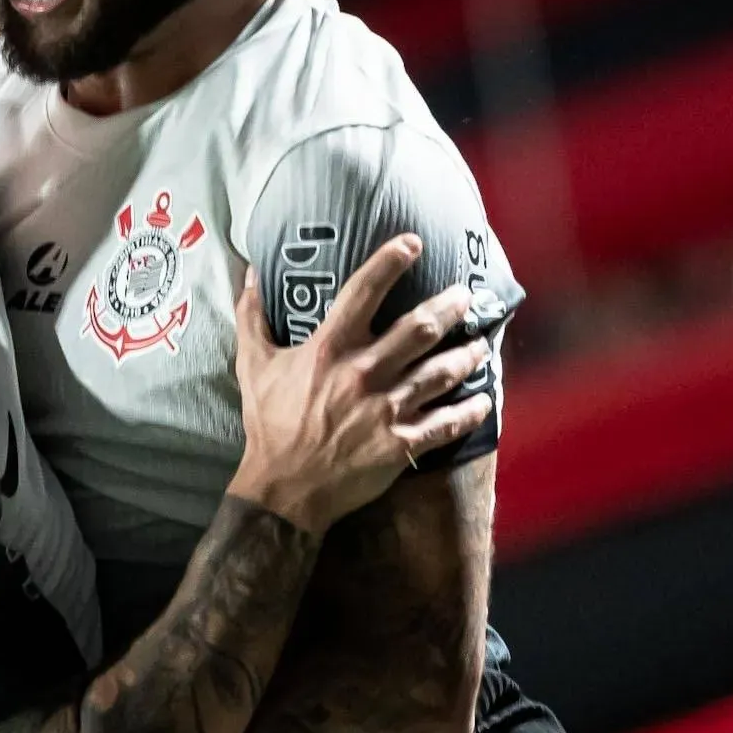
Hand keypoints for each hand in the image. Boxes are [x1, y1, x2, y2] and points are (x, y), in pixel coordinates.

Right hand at [228, 233, 491, 533]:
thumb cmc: (268, 424)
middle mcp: (363, 373)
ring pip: (441, 373)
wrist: (284, 489)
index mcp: (329, 350)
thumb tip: (249, 273)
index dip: (390, 262)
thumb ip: (251, 317)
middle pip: (419, 329)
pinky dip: (468, 412)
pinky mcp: (400, 443)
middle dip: (449, 307)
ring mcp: (386, 409)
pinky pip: (445, 424)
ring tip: (480, 344)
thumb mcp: (252, 365)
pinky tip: (483, 401)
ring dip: (466, 355)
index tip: (413, 243)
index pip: (363, 292)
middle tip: (466, 296)